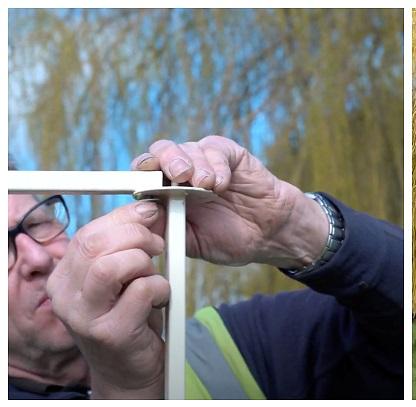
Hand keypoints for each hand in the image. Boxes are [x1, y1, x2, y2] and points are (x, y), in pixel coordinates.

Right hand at [46, 202, 167, 398]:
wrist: (131, 370)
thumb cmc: (130, 317)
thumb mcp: (122, 277)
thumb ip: (126, 245)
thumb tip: (148, 207)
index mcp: (63, 278)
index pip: (87, 233)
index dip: (124, 217)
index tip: (150, 211)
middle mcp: (65, 297)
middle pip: (96, 244)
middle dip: (136, 235)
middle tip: (158, 244)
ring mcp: (84, 317)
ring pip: (112, 265)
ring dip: (144, 262)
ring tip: (154, 274)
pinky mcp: (110, 333)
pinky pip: (141, 290)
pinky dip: (160, 287)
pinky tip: (160, 298)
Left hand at [131, 136, 327, 268]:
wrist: (269, 234)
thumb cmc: (230, 237)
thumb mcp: (192, 241)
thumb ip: (166, 228)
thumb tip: (137, 219)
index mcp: (167, 192)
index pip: (144, 174)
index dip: (139, 172)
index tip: (141, 181)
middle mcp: (182, 173)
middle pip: (160, 151)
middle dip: (166, 160)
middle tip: (179, 176)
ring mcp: (205, 161)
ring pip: (187, 148)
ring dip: (196, 166)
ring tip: (208, 187)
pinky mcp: (229, 154)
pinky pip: (215, 149)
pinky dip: (217, 165)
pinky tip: (222, 184)